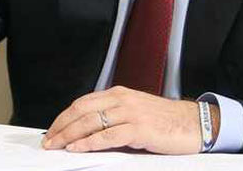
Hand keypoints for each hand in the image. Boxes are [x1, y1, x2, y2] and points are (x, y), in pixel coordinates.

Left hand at [42, 86, 203, 153]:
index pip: (82, 103)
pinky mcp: (139, 128)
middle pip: (82, 111)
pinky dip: (89, 142)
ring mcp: (130, 112)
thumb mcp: (134, 113)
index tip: (53, 129)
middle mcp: (122, 100)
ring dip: (69, 135)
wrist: (193, 123)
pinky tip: (78, 148)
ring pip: (91, 122)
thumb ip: (112, 118)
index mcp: (119, 94)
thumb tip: (86, 132)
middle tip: (48, 140)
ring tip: (57, 145)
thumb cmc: (165, 121)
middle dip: (61, 126)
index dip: (64, 117)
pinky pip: (108, 136)